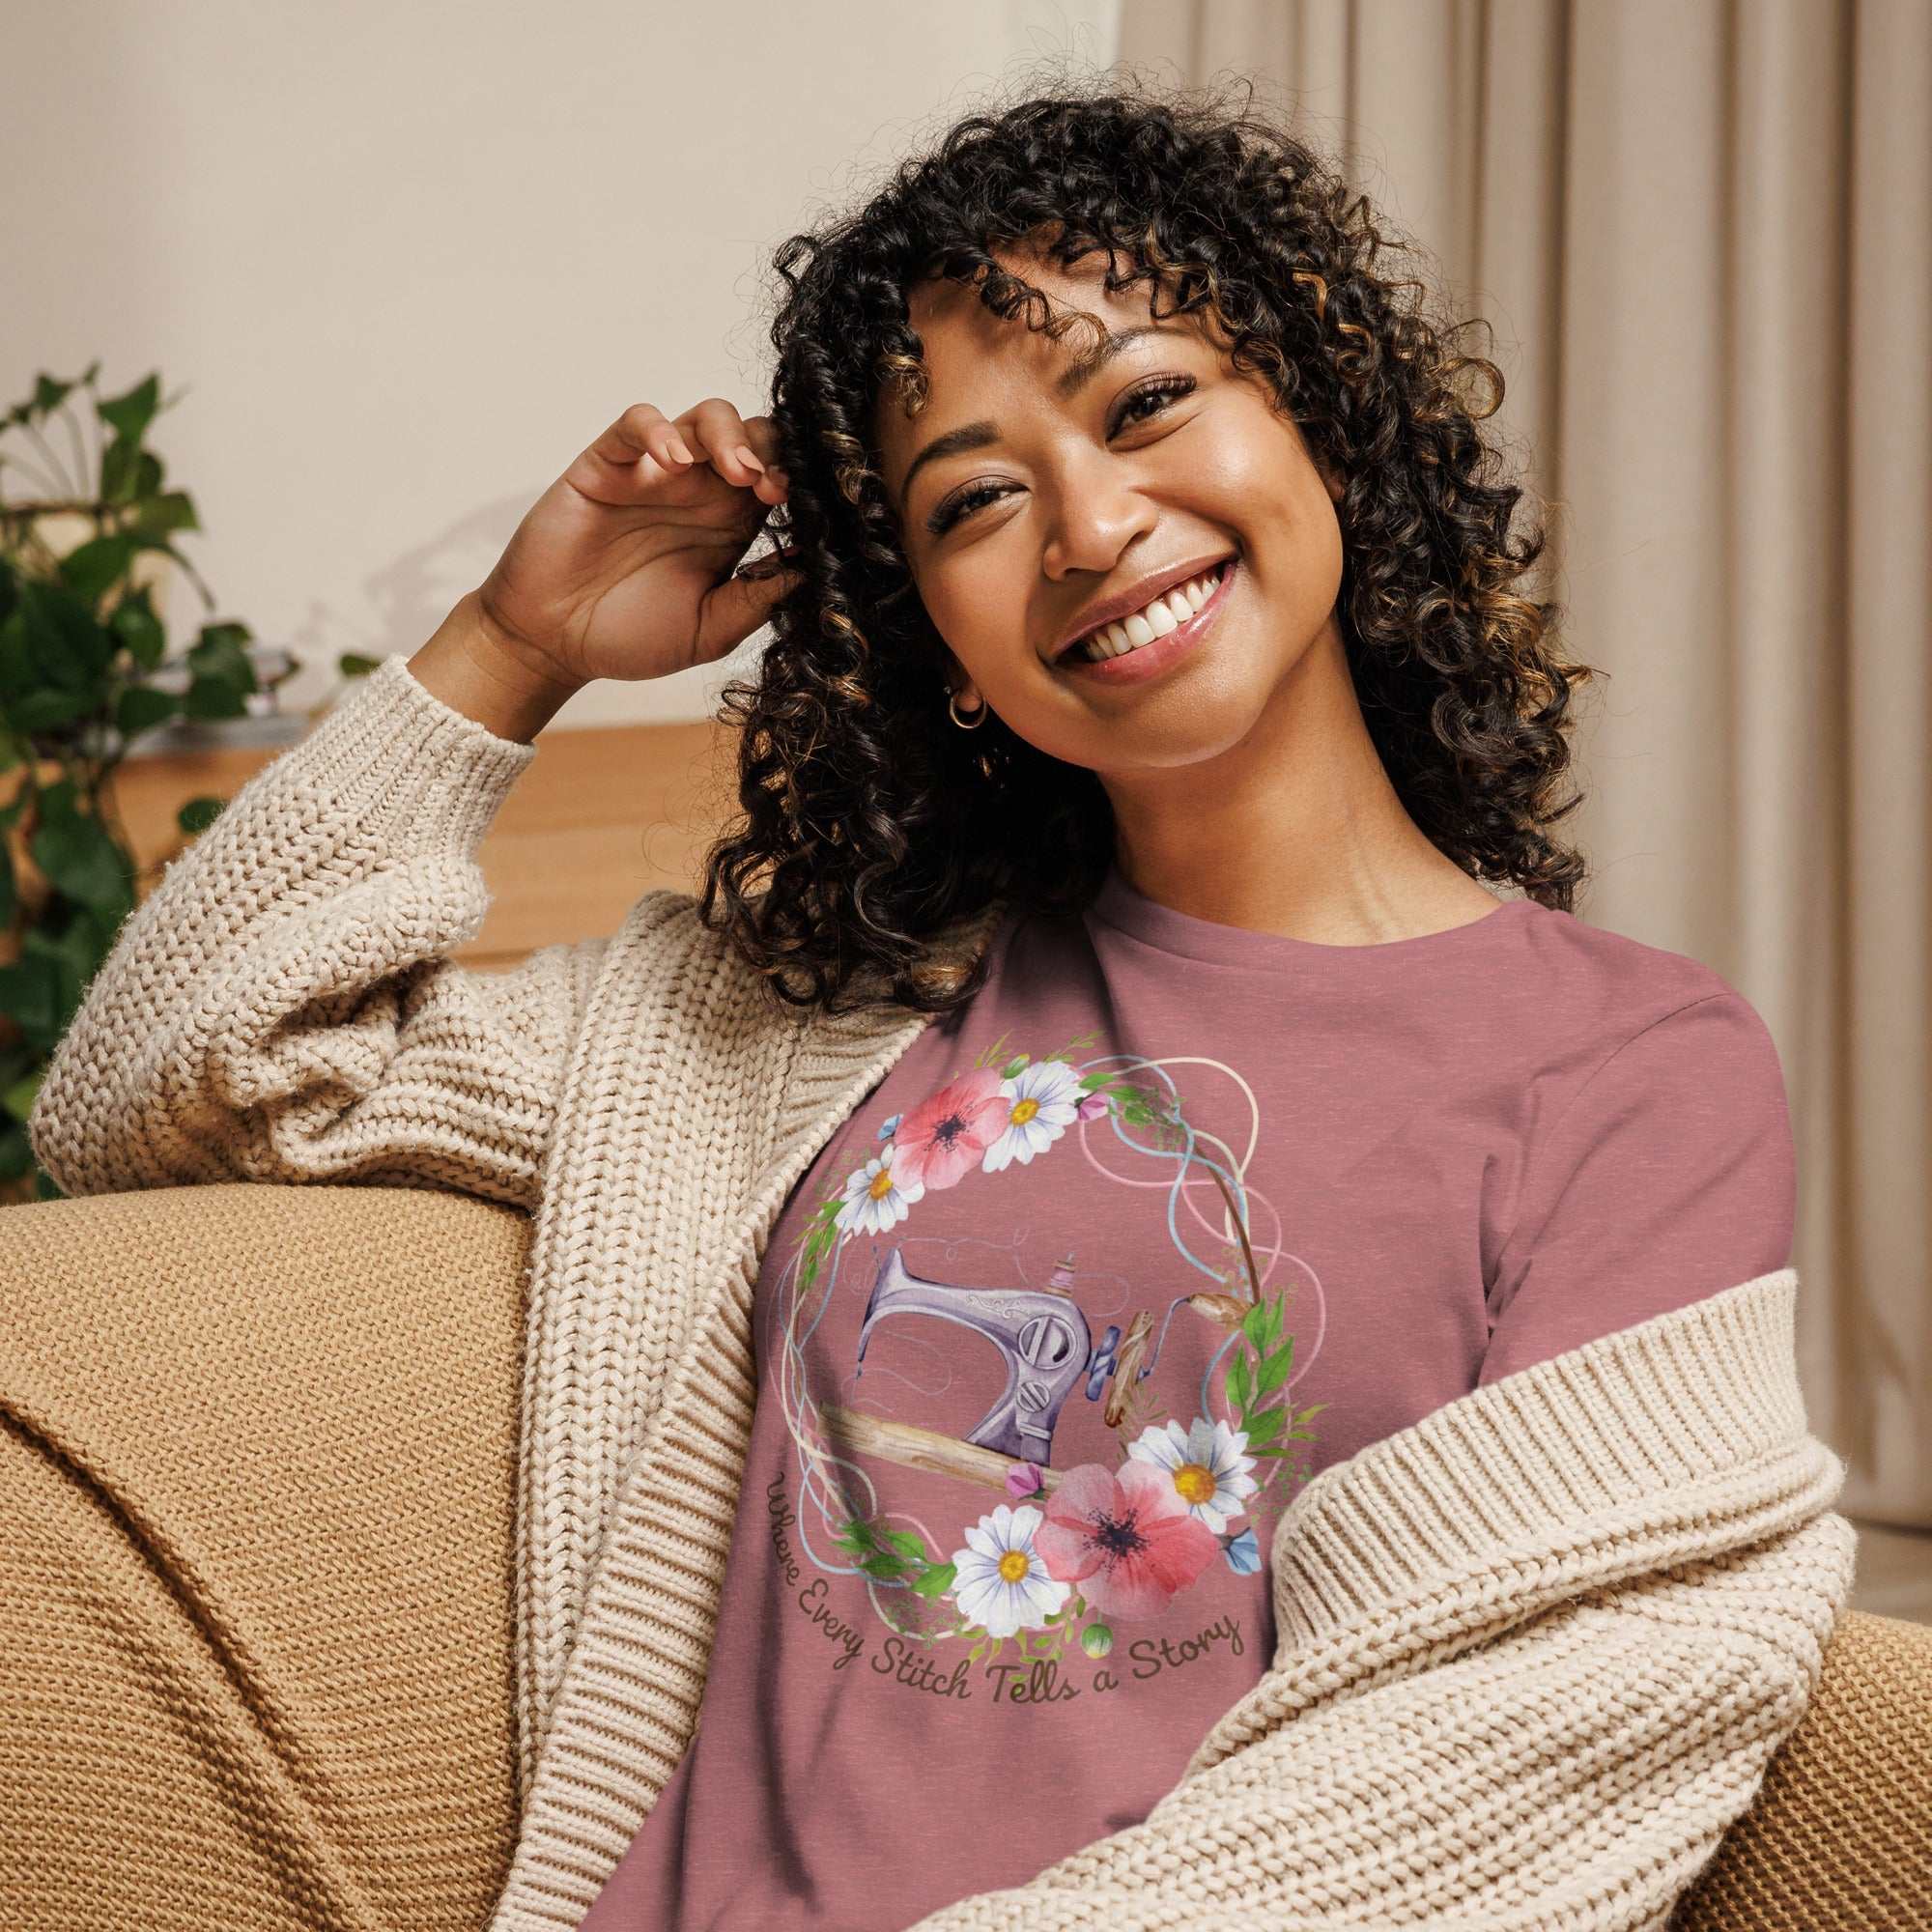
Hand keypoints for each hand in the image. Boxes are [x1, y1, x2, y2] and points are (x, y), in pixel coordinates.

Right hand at [472, 398, 801, 687]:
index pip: (779, 479)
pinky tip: (672, 461)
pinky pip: (635, 423)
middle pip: (752, 436)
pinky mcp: (607, 464)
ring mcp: (654, 473)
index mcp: (731, 526)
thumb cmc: (630, 637)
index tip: (803, 509)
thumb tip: (811, 571)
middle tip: (772, 487)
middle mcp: (700, 491)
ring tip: (737, 471)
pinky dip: (658, 430)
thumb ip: (756, 601)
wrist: (554, 644)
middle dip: (772, 450)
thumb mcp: (709, 631)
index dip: (797, 483)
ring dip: (729, 434)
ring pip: (704, 418)